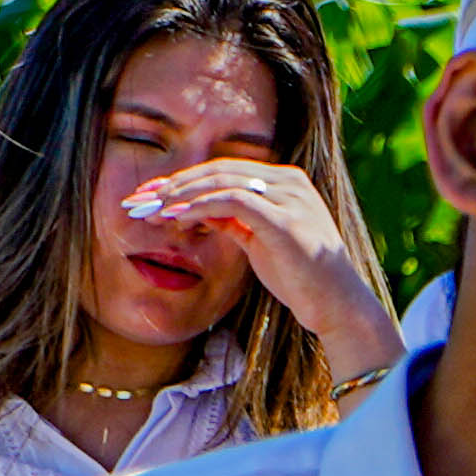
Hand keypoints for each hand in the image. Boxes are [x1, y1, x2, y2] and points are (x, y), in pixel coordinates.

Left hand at [120, 160, 400, 376]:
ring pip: (222, 181)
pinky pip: (232, 201)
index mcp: (285, 181)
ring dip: (180, 194)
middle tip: (138, 200)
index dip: (185, 181)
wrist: (337, 304)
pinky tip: (175, 217)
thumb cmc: (301, 278)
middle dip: (174, 184)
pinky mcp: (283, 219)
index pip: (225, 170)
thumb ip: (233, 221)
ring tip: (150, 209)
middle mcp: (289, 181)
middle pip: (218, 170)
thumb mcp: (259, 242)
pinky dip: (199, 206)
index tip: (151, 195)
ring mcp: (288, 197)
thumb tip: (197, 212)